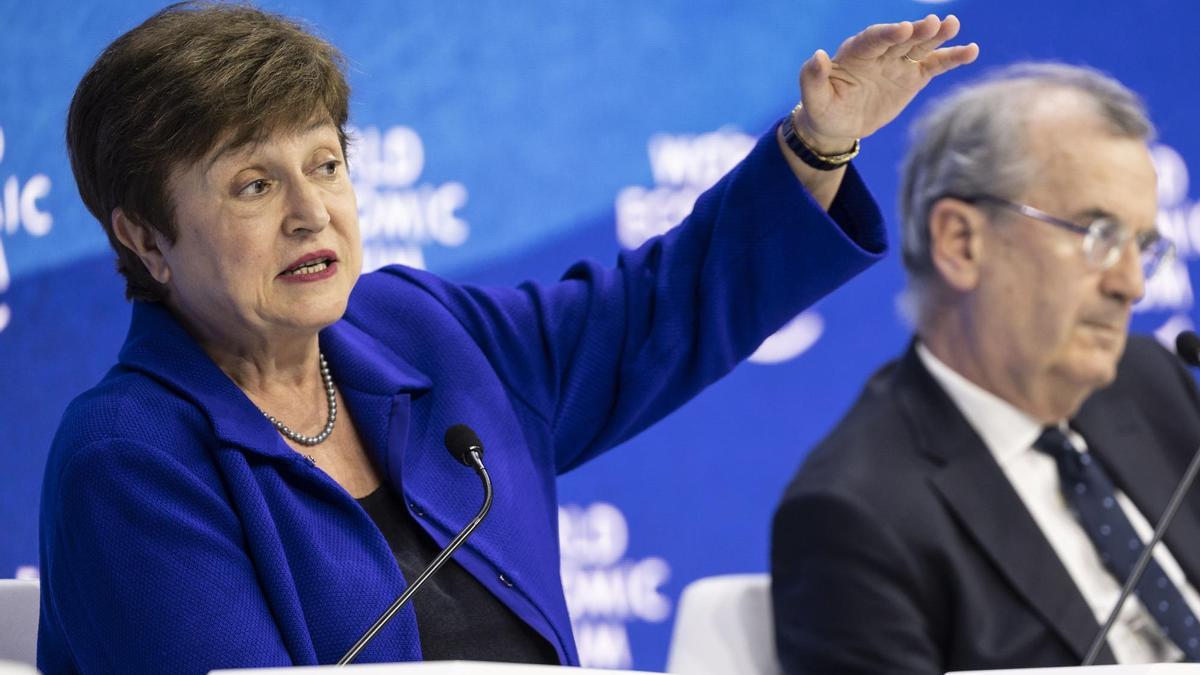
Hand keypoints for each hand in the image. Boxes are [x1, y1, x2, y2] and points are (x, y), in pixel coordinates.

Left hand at [794, 15, 978, 152]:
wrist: (839, 124)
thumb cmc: (823, 109)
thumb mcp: (813, 99)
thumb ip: (812, 77)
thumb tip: (818, 56)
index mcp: (855, 53)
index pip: (873, 39)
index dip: (887, 33)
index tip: (903, 29)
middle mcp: (880, 53)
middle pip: (901, 39)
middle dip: (917, 31)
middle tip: (935, 23)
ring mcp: (899, 63)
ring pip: (920, 46)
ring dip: (938, 36)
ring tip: (953, 25)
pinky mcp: (913, 77)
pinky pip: (935, 65)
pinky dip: (952, 58)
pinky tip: (971, 51)